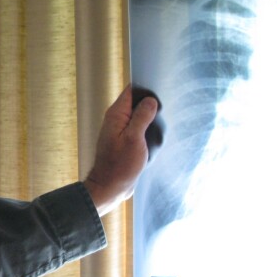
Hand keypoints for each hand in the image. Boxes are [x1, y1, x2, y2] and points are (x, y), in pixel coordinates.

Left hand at [83, 85, 160, 216]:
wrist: (110, 188)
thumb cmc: (120, 166)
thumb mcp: (134, 139)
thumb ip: (142, 117)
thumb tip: (151, 100)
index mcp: (117, 115)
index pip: (131, 91)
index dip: (146, 88)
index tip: (161, 90)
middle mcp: (117, 120)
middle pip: (137, 102)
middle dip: (151, 103)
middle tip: (167, 107)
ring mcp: (121, 131)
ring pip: (139, 116)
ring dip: (150, 118)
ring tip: (164, 121)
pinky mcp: (126, 141)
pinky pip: (139, 129)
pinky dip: (148, 130)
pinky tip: (157, 135)